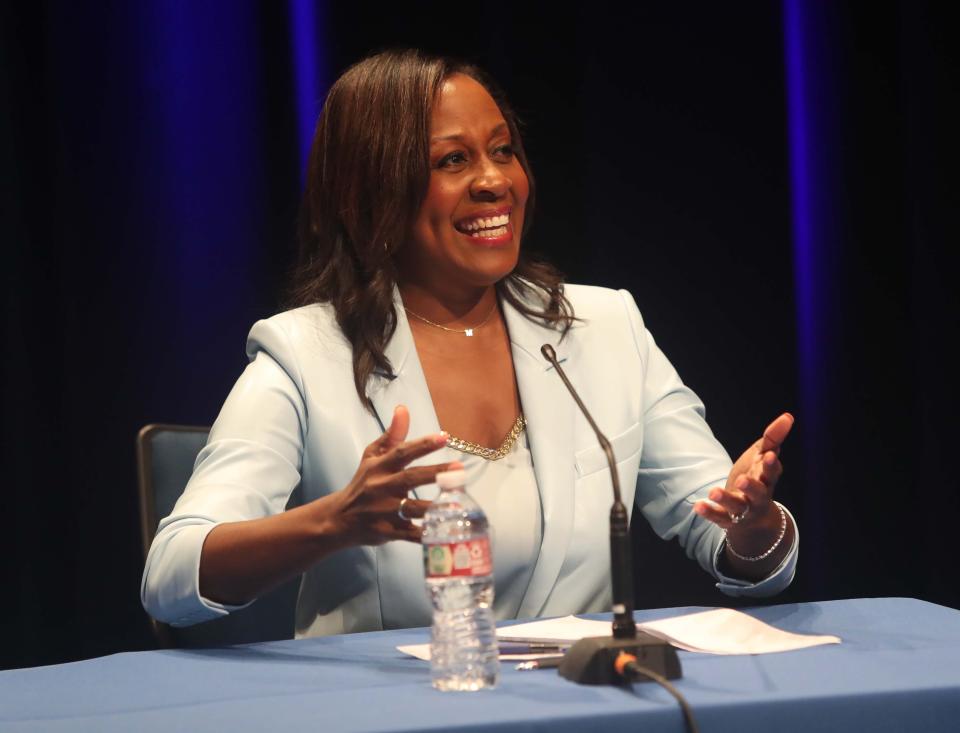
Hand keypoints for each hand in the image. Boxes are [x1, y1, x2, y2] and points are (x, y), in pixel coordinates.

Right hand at [329, 405, 460, 545]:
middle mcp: (381, 488)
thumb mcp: (372, 457)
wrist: (338, 519)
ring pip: (413, 508)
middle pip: (411, 479)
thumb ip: (392, 435)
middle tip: (460, 470)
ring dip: (436, 506)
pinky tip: (446, 531)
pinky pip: (411, 534)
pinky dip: (427, 534)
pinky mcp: (388, 532)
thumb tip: (403, 409)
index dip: (423, 445)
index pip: (402, 452)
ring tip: (458, 502)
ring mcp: (384, 512)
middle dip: (436, 473)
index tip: (444, 437)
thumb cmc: (362, 483)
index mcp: (379, 467)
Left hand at [693, 413, 793, 531]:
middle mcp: (758, 497)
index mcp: (767, 479)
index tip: (768, 456)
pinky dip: (709, 512)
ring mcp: (743, 510)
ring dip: (726, 500)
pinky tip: (698, 505)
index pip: (772, 473)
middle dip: (751, 487)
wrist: (754, 517)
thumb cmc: (758, 478)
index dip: (771, 465)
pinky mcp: (728, 519)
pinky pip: (719, 518)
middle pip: (758, 493)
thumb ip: (773, 438)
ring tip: (713, 492)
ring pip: (737, 507)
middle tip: (742, 479)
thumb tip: (788, 416)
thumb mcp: (763, 456)